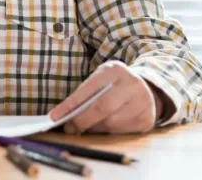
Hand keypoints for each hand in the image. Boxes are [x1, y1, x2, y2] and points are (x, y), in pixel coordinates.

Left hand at [48, 61, 163, 133]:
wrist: (145, 88)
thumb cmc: (114, 85)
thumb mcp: (100, 80)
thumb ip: (85, 95)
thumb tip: (66, 118)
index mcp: (114, 70)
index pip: (88, 90)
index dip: (69, 105)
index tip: (54, 117)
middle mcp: (132, 84)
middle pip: (101, 108)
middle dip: (81, 120)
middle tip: (69, 128)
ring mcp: (143, 102)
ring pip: (110, 123)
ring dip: (94, 127)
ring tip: (88, 125)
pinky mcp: (147, 119)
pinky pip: (121, 131)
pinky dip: (108, 131)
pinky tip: (105, 125)